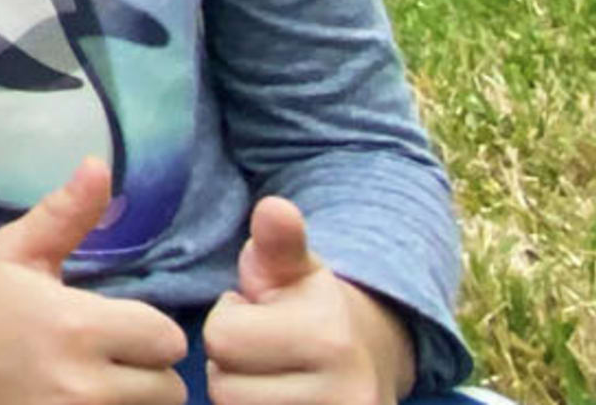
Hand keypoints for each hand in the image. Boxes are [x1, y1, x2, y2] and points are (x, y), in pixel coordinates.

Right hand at [0, 159, 187, 404]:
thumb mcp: (17, 251)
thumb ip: (66, 213)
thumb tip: (101, 164)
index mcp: (75, 327)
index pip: (167, 340)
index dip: (150, 330)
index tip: (123, 326)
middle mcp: (80, 385)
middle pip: (167, 389)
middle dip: (147, 371)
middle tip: (114, 359)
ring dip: (132, 400)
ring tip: (101, 383)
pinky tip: (85, 400)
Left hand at [201, 199, 415, 404]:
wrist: (372, 359)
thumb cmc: (315, 308)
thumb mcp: (297, 268)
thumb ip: (279, 241)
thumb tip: (274, 209)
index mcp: (330, 339)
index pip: (222, 339)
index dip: (228, 322)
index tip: (257, 316)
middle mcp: (346, 396)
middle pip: (225, 389)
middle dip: (232, 366)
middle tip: (263, 352)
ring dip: (241, 396)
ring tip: (270, 376)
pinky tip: (277, 397)